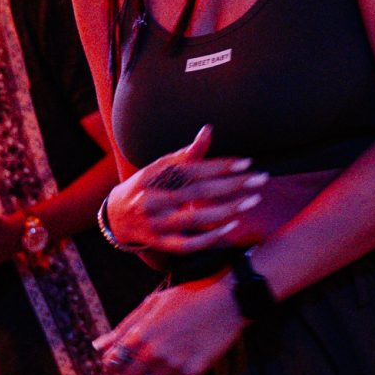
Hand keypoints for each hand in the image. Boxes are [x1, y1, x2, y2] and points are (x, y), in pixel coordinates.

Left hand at [93, 275, 243, 374]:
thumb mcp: (151, 304)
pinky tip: (177, 366)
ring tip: (164, 360)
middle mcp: (153, 352)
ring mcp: (174, 364)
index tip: (123, 356)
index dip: (115, 361)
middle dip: (131, 371)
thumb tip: (98, 346)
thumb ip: (124, 327)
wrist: (225, 299)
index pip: (112, 363)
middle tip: (143, 360)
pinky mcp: (193, 372)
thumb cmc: (187, 296)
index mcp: (139, 334)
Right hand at [106, 126, 266, 254]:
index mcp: (155, 175)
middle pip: (198, 192)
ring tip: (251, 201)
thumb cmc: (146, 186)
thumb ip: (187, 154)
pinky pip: (187, 243)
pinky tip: (231, 227)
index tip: (246, 163)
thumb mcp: (160, 167)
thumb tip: (208, 130)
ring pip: (195, 218)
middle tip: (259, 180)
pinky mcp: (159, 242)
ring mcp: (156, 222)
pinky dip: (210, 237)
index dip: (220, 166)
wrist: (115, 216)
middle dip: (232, 186)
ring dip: (226, 210)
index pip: (193, 169)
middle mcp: (154, 198)